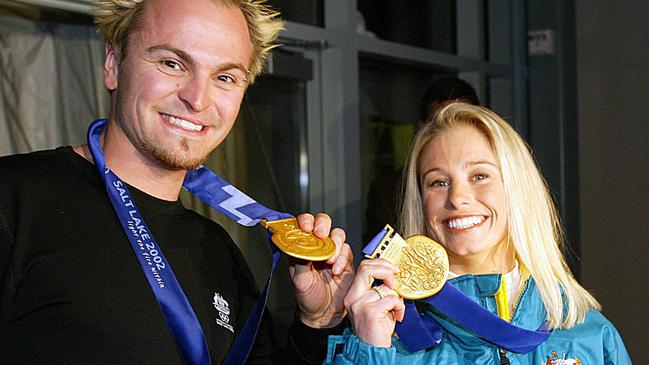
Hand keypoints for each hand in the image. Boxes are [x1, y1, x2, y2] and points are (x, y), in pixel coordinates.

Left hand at [290, 213, 354, 327]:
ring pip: (337, 234)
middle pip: (323, 223)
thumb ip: (301, 262)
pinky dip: (343, 258)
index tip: (306, 226)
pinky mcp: (346, 260)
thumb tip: (304, 246)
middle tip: (321, 234)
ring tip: (329, 261)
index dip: (305, 221)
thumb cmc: (308, 297)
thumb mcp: (300, 281)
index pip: (303, 225)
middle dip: (323, 224)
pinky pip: (347, 250)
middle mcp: (318, 246)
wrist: (324, 314)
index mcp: (303, 247)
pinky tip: (336, 271)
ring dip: (334, 244)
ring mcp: (333, 252)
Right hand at [343, 258, 404, 347]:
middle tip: (396, 279)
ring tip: (396, 310)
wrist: (372, 349)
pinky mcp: (371, 311)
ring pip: (386, 288)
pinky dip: (399, 307)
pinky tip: (398, 316)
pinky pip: (392, 299)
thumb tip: (393, 273)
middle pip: (367, 268)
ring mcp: (360, 304)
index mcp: (353, 293)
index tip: (393, 269)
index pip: (364, 267)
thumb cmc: (376, 329)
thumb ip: (379, 289)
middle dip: (386, 270)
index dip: (381, 264)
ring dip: (397, 298)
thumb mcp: (375, 304)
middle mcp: (353, 297)